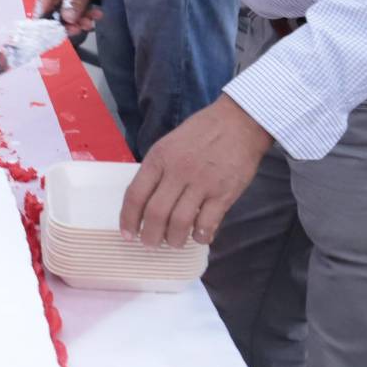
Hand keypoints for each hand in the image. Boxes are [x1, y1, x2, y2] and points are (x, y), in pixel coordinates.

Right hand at [34, 0, 133, 34]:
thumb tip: (66, 19)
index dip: (46, 14)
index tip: (53, 31)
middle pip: (57, 3)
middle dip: (67, 18)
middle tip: (78, 30)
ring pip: (69, 5)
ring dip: (79, 16)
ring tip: (92, 22)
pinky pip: (79, 2)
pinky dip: (86, 10)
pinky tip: (97, 14)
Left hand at [118, 96, 271, 248]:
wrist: (239, 122)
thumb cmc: (201, 132)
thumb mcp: (169, 144)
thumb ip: (157, 170)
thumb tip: (145, 201)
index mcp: (159, 158)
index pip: (135, 195)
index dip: (128, 219)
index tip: (128, 234)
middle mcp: (177, 171)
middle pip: (155, 213)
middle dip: (150, 236)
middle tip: (151, 244)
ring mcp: (201, 183)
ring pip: (179, 222)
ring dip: (173, 239)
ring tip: (174, 242)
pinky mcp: (224, 193)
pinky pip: (207, 223)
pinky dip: (200, 236)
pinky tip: (198, 236)